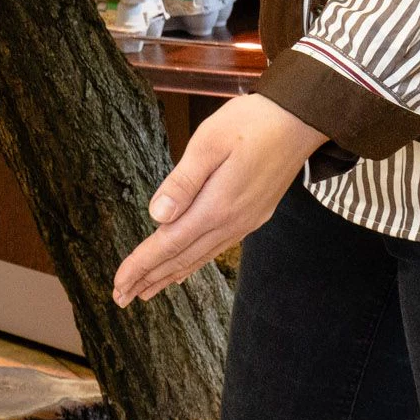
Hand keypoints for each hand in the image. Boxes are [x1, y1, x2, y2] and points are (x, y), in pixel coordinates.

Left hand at [109, 94, 328, 305]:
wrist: (300, 121)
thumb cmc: (252, 123)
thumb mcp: (209, 142)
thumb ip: (183, 181)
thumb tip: (158, 215)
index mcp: (215, 206)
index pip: (168, 245)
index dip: (141, 266)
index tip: (118, 284)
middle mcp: (230, 222)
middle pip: (181, 259)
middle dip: (149, 279)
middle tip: (121, 297)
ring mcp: (244, 221)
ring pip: (199, 257)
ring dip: (169, 275)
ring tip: (146, 291)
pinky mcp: (253, 215)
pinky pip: (216, 248)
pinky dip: (194, 263)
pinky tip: (184, 269)